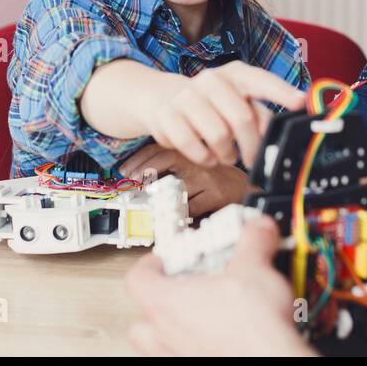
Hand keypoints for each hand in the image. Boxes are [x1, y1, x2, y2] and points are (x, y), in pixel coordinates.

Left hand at [119, 143, 248, 216]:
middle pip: (165, 158)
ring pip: (176, 184)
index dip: (138, 159)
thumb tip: (135, 178)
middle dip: (143, 171)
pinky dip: (179, 214)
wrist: (243, 188)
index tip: (123, 171)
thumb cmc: (210, 179)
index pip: (159, 147)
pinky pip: (191, 206)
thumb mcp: (189, 168)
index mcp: (188, 151)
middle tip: (130, 185)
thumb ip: (167, 169)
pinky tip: (172, 217)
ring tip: (146, 206)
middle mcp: (197, 159)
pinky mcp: (216, 194)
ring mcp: (207, 176)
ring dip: (158, 198)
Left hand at [125, 214, 309, 355]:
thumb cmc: (252, 329)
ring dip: (170, 325)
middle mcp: (164, 333)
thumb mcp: (255, 267)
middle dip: (159, 296)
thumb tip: (258, 229)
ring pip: (157, 341)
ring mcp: (176, 354)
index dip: (150, 263)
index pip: (137, 278)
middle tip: (183, 284)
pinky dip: (190, 345)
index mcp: (165, 302)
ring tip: (194, 314)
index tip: (169, 256)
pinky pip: (179, 355)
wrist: (271, 360)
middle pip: (142, 312)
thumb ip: (253, 241)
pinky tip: (213, 338)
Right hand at [139, 62, 305, 167]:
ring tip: (226, 155)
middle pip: (242, 118)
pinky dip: (204, 158)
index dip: (281, 91)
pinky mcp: (167, 115)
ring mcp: (186, 96)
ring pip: (218, 135)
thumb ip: (261, 116)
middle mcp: (211, 80)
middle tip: (252, 160)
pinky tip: (207, 155)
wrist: (160, 98)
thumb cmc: (210, 104)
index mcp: (234, 74)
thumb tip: (285, 134)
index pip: (260, 80)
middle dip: (251, 146)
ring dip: (226, 154)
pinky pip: (193, 145)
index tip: (300, 102)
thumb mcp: (237, 102)